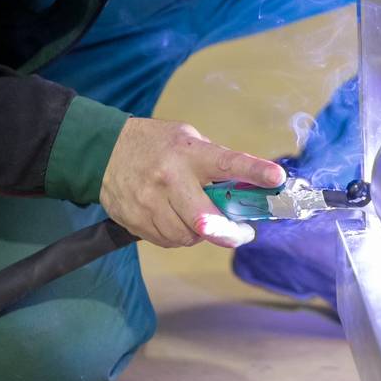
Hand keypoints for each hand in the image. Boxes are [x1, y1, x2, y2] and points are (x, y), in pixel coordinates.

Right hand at [100, 117, 284, 248]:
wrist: (103, 151)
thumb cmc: (155, 144)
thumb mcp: (188, 138)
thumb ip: (215, 161)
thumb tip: (249, 185)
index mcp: (189, 153)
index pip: (227, 163)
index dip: (254, 172)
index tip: (277, 178)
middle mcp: (170, 178)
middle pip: (205, 220)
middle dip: (228, 233)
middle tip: (241, 233)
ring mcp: (150, 202)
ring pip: (187, 236)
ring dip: (201, 234)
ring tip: (200, 219)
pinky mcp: (136, 220)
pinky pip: (168, 241)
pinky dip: (179, 236)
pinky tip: (176, 219)